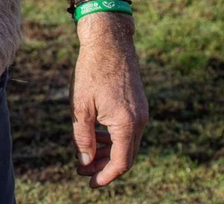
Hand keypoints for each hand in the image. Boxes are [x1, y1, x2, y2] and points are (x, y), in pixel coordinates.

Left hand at [71, 13, 148, 187]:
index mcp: (127, 124)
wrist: (109, 42)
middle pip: (126, 156)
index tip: (89, 181)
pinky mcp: (139, 105)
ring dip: (108, 152)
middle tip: (82, 169)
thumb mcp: (81, 107)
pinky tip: (97, 136)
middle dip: (104, 166)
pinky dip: (114, 138)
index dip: (105, 176)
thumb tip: (86, 161)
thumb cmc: (91, 71)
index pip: (121, 163)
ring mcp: (142, 113)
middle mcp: (140, 121)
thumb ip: (83, 137)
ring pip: (128, 143)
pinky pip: (129, 130)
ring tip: (86, 154)